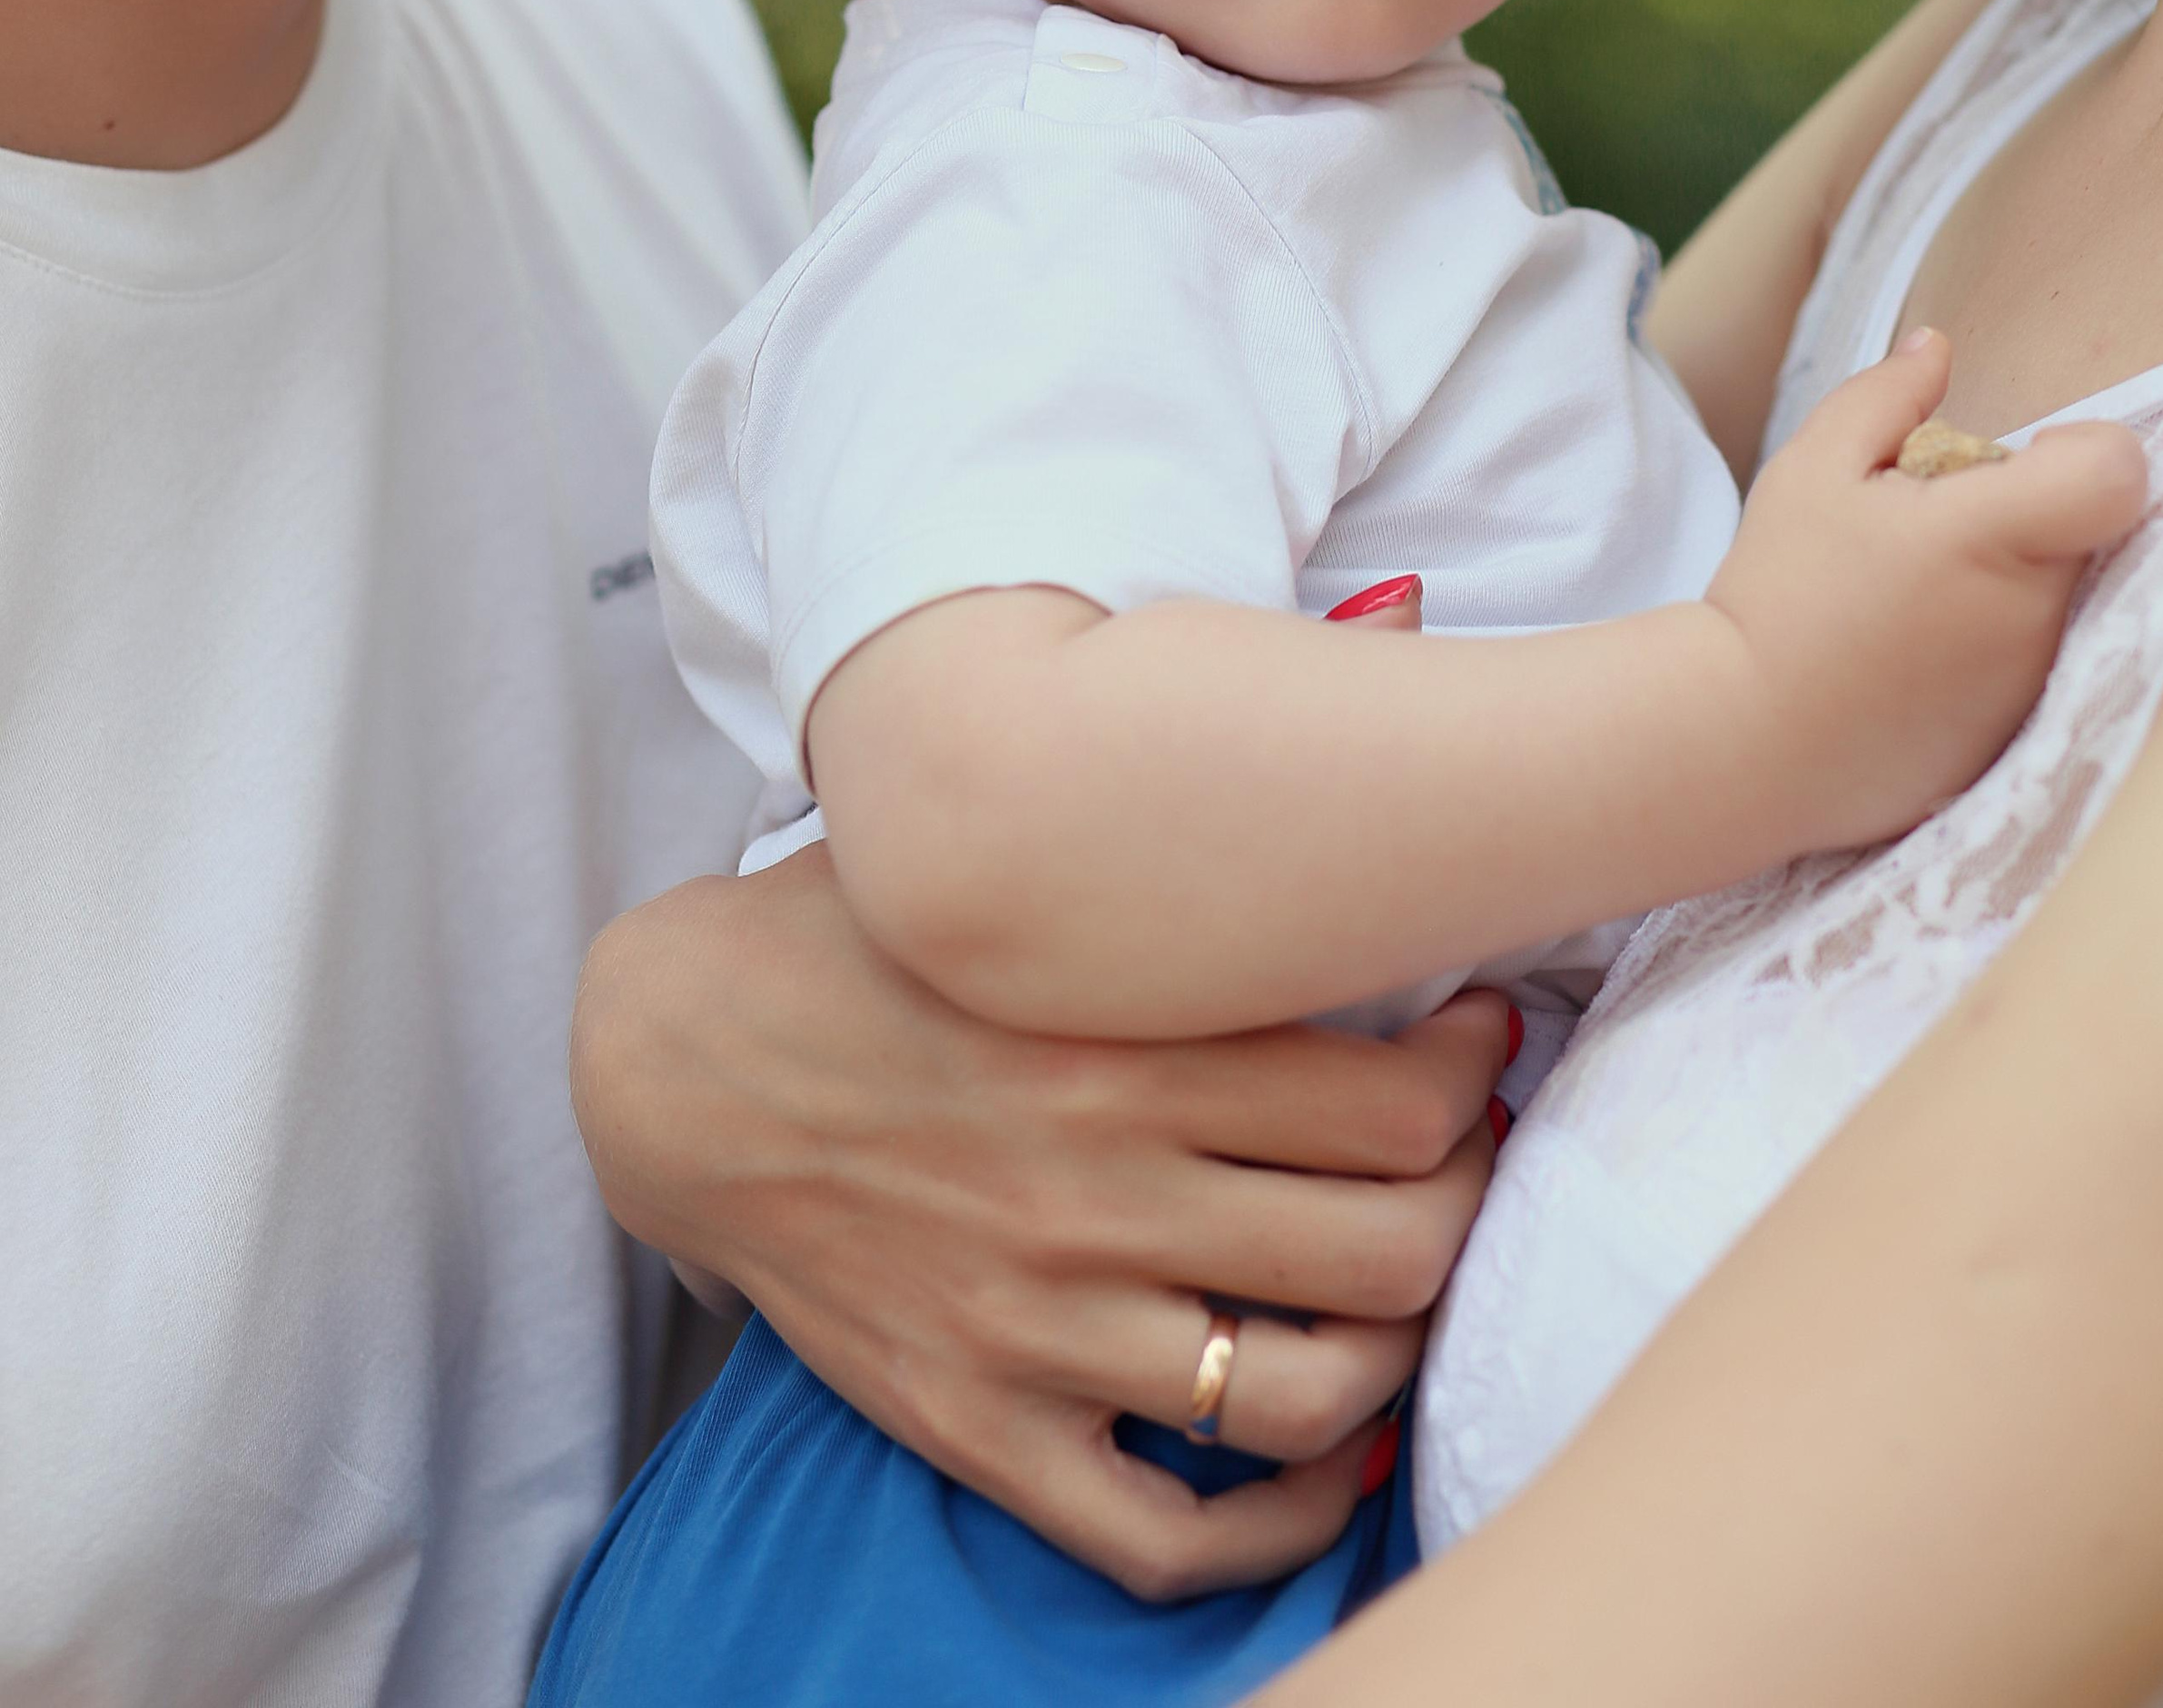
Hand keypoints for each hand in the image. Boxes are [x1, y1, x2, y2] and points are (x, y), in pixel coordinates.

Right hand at [570, 844, 1505, 1598]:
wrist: (680, 1063)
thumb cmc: (869, 938)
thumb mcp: (1015, 859)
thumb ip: (1171, 798)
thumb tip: (1377, 628)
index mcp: (1120, 1048)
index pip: (1395, 1104)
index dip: (1479, 1080)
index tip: (1479, 1042)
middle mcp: (1098, 1196)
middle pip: (1387, 1254)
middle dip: (1464, 1213)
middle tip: (1461, 1167)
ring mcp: (1039, 1327)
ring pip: (1304, 1401)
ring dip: (1393, 1359)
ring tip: (1402, 1298)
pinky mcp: (977, 1421)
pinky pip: (1162, 1537)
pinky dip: (1269, 1528)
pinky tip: (1315, 1467)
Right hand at [1709, 328, 2145, 855]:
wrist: (1747, 743)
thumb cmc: (1778, 594)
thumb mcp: (1811, 470)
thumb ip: (1885, 397)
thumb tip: (1938, 347)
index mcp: (1992, 535)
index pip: (2117, 471)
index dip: (2080, 451)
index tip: (2013, 465)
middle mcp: (2036, 614)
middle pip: (2083, 532)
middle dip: (2021, 516)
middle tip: (1925, 535)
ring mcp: (2035, 684)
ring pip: (2060, 599)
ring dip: (2007, 582)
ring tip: (1909, 603)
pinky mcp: (2021, 735)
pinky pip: (2035, 663)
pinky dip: (1991, 647)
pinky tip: (1911, 660)